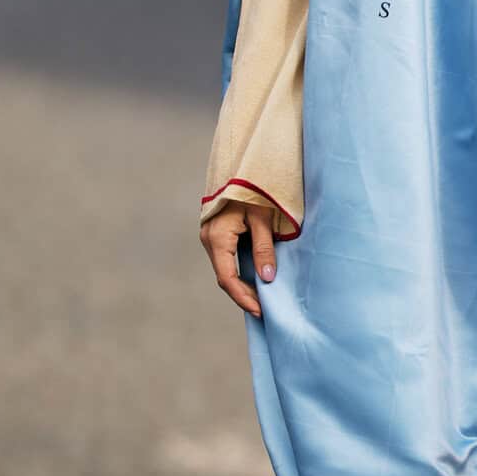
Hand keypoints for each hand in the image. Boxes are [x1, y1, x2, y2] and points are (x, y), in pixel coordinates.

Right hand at [201, 199, 277, 315]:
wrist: (241, 164)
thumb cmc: (253, 188)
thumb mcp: (263, 218)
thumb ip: (264, 248)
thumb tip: (267, 278)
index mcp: (217, 237)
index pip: (227, 278)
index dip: (243, 297)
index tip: (259, 311)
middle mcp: (209, 239)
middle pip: (225, 276)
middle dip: (243, 294)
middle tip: (263, 309)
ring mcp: (211, 235)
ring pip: (225, 267)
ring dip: (241, 283)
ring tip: (261, 297)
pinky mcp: (217, 232)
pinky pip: (227, 257)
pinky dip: (239, 270)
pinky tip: (254, 277)